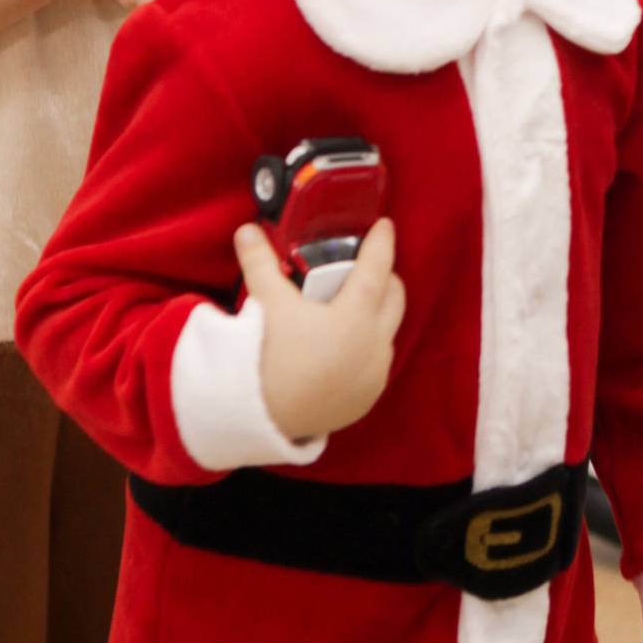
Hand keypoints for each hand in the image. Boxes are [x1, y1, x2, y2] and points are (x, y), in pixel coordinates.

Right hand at [230, 216, 404, 444]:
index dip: (382, 243)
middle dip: (386, 277)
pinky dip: (371, 344)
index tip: (385, 226)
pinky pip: (379, 361)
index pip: (378, 269)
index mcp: (355, 317)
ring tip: (354, 304)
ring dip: (379, 312)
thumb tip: (247, 231)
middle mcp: (374, 345)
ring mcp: (375, 374)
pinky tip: (349, 342)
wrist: (263, 415)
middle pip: (395, 298)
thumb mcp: (266, 302)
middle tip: (365, 266)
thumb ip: (259, 262)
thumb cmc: (269, 355)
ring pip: (389, 331)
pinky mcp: (368, 397)